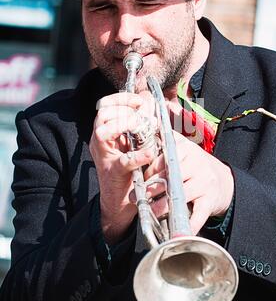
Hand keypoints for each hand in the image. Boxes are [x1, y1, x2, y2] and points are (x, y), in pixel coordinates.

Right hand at [89, 91, 155, 244]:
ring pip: (102, 132)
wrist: (119, 202)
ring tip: (140, 129)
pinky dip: (139, 155)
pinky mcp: (113, 173)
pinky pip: (124, 161)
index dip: (122, 99)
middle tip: (141, 118)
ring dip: (124, 125)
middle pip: (102, 115)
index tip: (139, 101)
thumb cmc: (129, 170)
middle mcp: (100, 142)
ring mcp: (104, 157)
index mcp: (105, 132)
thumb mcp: (133, 143)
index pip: (105, 105)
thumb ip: (139, 125)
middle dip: (124, 110)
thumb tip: (150, 104)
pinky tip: (151, 152)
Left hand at [142, 130, 233, 234]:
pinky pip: (197, 215)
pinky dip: (187, 226)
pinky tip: (176, 233)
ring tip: (150, 212)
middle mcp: (196, 164)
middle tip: (136, 196)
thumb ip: (166, 140)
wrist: (224, 181)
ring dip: (162, 207)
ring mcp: (204, 183)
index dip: (148, 170)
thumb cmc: (195, 166)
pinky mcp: (210, 201)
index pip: (163, 159)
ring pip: (179, 196)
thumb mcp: (183, 149)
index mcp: (186, 150)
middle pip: (169, 177)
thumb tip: (146, 124)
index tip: (138, 178)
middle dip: (151, 189)